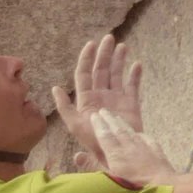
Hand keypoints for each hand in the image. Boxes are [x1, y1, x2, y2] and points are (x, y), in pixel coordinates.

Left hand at [52, 34, 145, 169]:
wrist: (117, 154)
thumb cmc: (94, 142)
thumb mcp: (75, 125)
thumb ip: (65, 107)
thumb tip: (55, 88)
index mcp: (86, 100)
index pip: (84, 74)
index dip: (87, 59)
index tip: (91, 44)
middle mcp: (101, 97)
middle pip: (101, 71)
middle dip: (104, 54)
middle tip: (109, 38)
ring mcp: (116, 100)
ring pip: (116, 75)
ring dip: (118, 60)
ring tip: (122, 46)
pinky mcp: (131, 105)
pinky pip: (133, 86)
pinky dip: (135, 75)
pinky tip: (137, 64)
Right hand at [90, 108, 177, 188]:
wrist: (164, 190)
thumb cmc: (133, 189)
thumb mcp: (108, 181)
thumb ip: (93, 167)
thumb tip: (77, 156)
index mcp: (116, 154)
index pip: (105, 135)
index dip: (99, 125)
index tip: (94, 115)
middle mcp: (130, 148)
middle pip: (118, 130)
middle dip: (109, 120)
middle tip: (104, 111)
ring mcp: (146, 150)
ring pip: (132, 133)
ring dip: (123, 125)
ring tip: (117, 118)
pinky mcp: (158, 155)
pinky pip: (149, 141)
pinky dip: (142, 136)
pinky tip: (141, 135)